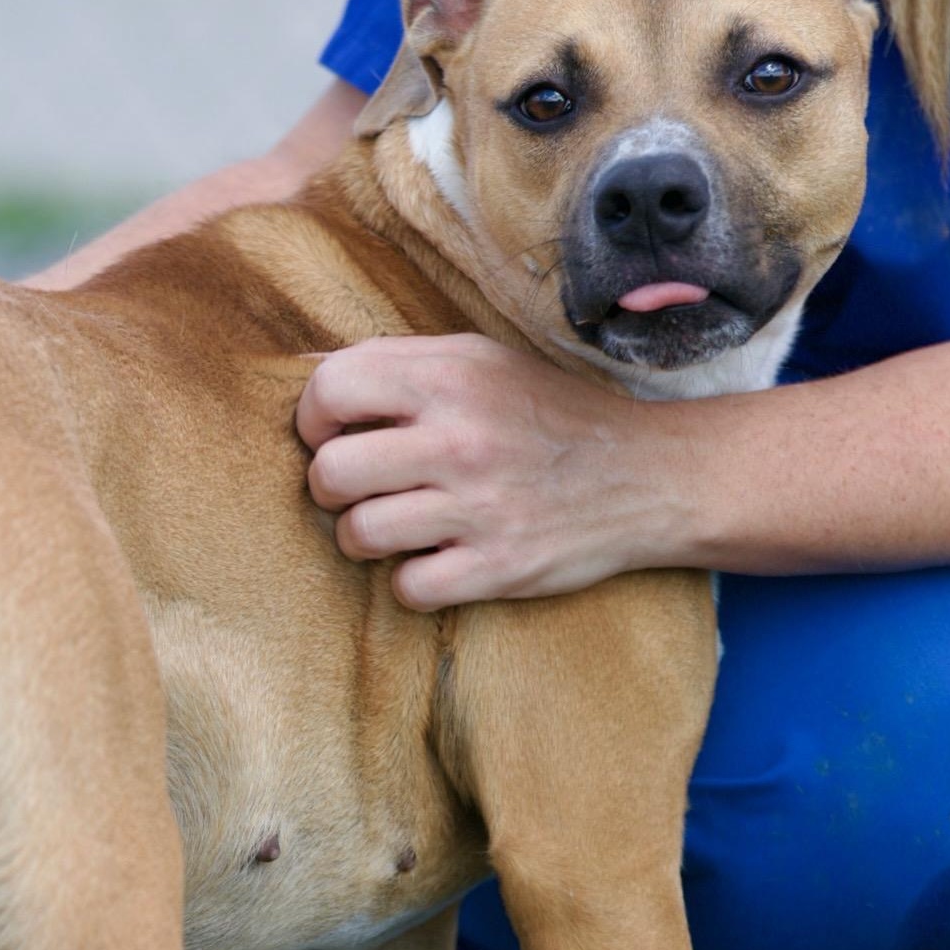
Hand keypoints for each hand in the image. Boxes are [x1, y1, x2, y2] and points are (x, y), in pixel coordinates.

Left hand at [296, 334, 682, 609]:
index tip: (333, 434)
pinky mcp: (498, 567)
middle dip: (331, 487)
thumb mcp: (479, 362)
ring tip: (396, 526)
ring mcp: (480, 506)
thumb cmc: (544, 416)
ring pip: (359, 534)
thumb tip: (301, 365)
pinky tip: (436, 560)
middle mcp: (461, 438)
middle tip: (363, 488)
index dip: (314, 418)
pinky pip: (407, 587)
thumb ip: (397, 364)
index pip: (330, 388)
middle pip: (330, 472)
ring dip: (365, 538)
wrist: (648, 475)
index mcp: (451, 376)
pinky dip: (411, 582)